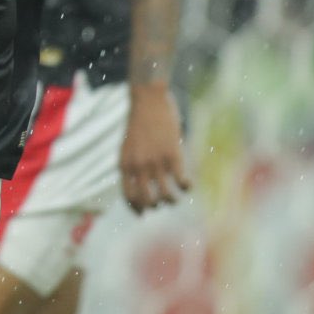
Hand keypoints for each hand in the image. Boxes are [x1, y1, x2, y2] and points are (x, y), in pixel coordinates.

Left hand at [120, 82, 190, 213]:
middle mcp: (138, 166)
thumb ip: (131, 163)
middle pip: (147, 200)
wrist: (147, 99)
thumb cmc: (139, 121)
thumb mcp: (128, 145)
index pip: (128, 196)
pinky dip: (187, 187)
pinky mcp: (173, 154)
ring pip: (166, 195)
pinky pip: (182, 181)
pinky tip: (189, 185)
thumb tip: (138, 182)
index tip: (144, 214)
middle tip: (162, 201)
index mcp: (124, 164)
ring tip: (176, 197)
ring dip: (172, 200)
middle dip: (155, 206)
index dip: (136, 208)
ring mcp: (156, 161)